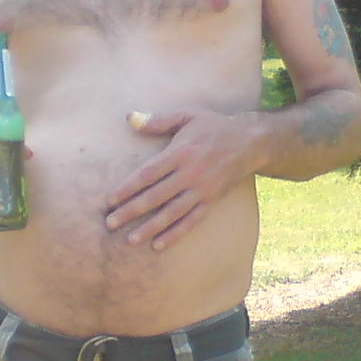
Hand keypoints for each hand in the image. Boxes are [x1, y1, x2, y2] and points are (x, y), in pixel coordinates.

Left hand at [104, 108, 258, 250]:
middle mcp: (190, 174)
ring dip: (150, 227)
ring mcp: (202, 190)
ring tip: (131, 240)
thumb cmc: (213, 126)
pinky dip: (175, 234)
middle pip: (155, 196)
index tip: (110, 200)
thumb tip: (129, 118)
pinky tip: (159, 245)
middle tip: (111, 224)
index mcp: (180, 152)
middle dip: (131, 211)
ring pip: (172, 213)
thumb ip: (158, 120)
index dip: (128, 188)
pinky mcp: (211, 201)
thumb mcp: (187, 115)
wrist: (250, 141)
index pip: (147, 174)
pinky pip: (191, 221)